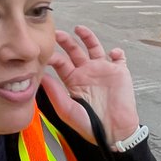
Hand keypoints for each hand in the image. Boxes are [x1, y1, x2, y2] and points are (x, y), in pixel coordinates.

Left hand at [41, 25, 140, 145]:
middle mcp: (86, 73)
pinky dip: (116, 52)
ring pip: (94, 47)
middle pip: (74, 51)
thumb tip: (41, 77)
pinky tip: (112, 54)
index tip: (45, 52)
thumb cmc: (89, 125)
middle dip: (66, 41)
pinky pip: (119, 57)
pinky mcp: (119, 72)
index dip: (53, 56)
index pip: (60, 63)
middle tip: (57, 33)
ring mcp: (103, 70)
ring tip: (79, 28)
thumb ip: (55, 93)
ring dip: (87, 37)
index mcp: (73, 81)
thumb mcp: (68, 110)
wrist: (114, 132)